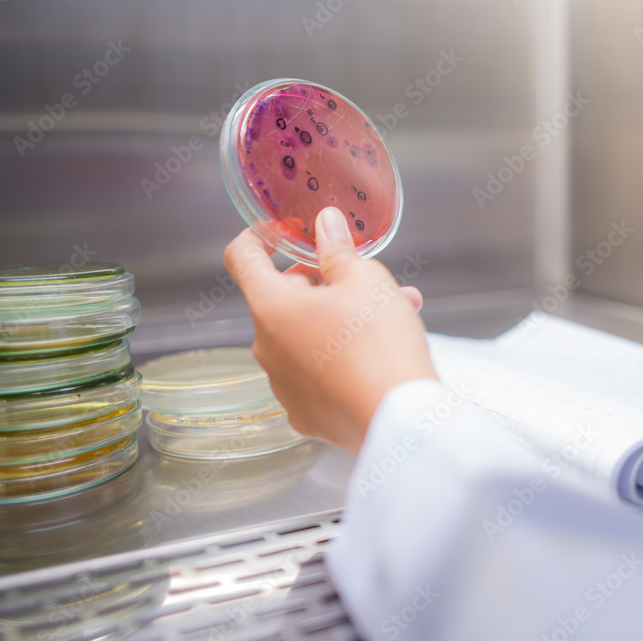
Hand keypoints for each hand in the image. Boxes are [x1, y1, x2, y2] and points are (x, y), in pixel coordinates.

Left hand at [224, 207, 438, 451]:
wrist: (400, 418)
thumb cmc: (380, 343)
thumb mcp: (366, 280)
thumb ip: (339, 249)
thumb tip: (325, 224)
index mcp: (271, 307)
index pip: (242, 257)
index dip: (261, 236)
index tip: (287, 233)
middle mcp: (266, 349)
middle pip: (283, 299)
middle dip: (324, 283)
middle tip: (368, 280)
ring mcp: (283, 386)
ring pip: (307, 337)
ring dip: (341, 321)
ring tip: (395, 314)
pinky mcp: (306, 414)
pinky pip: (317, 375)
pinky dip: (341, 360)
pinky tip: (378, 357)